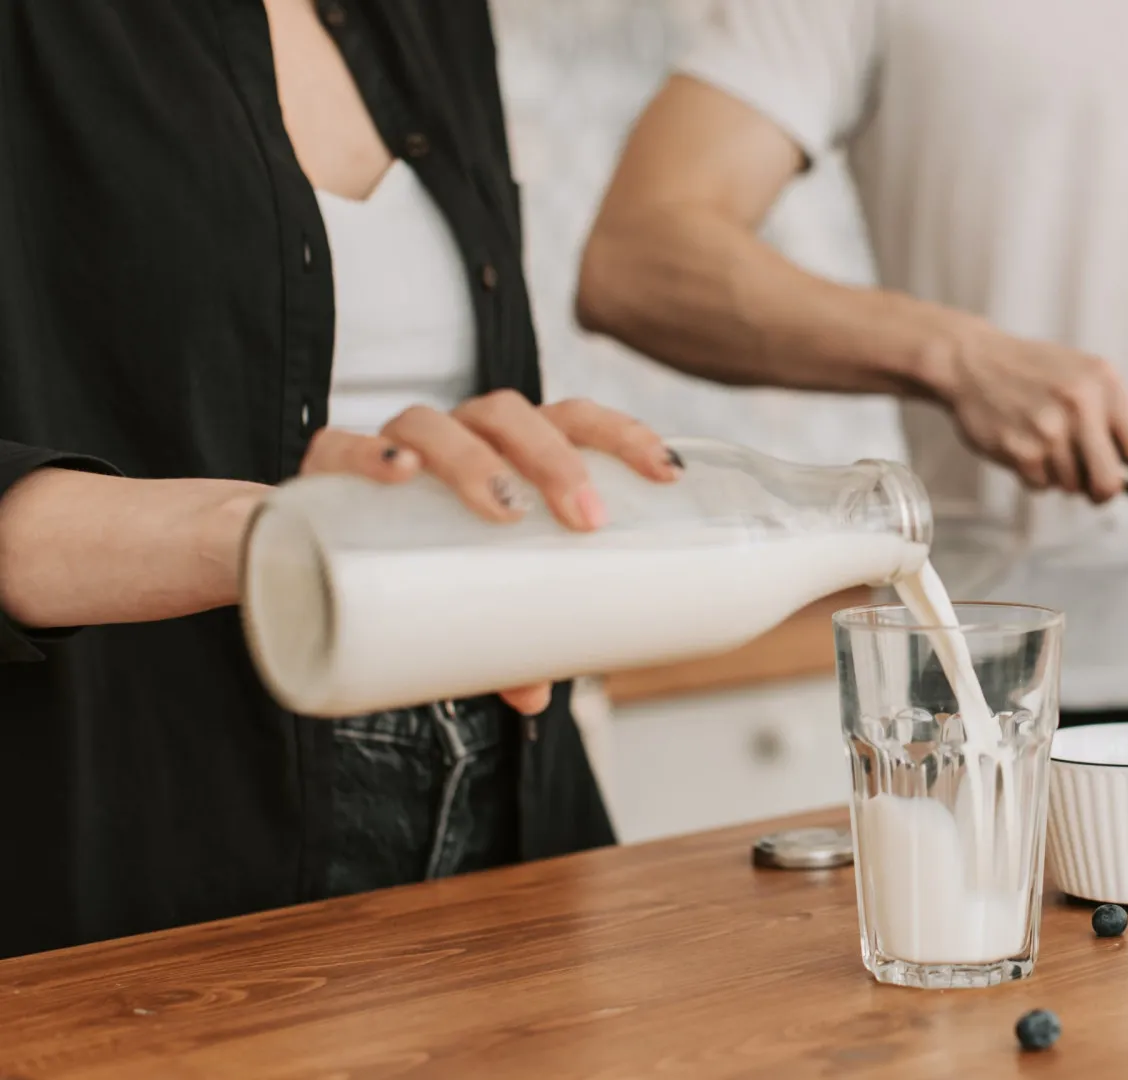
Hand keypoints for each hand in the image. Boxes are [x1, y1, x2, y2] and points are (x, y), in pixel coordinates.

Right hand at [299, 392, 678, 713]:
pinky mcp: (321, 470)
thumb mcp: (470, 602)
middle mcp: (452, 435)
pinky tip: (397, 474)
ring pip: (433, 423)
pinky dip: (368, 453)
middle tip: (587, 519)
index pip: (571, 417)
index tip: (666, 473)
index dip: (622, 433)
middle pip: (510, 414)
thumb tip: (538, 696)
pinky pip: (338, 444)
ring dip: (477, 459)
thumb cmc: (415, 562)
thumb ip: (507, 641)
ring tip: (506, 510)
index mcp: (504, 450)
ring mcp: (387, 445)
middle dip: (556, 458)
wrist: (292, 548)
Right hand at [943, 326, 1127, 517]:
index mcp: (1104, 385)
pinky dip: (1034, 473)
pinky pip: (1041, 486)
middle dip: (1099, 490)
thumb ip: (1111, 418)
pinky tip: (1022, 442)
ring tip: (1041, 438)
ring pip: (1072, 486)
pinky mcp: (1019, 450)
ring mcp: (1048, 430)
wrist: (972, 360)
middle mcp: (1080, 407)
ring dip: (1060, 475)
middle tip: (1085, 475)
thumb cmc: (1033, 371)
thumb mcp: (1083, 376)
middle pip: (1108, 484)